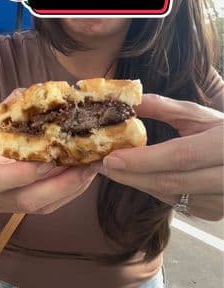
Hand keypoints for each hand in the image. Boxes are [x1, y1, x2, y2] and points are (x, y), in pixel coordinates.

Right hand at [0, 89, 96, 213]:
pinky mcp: (35, 211)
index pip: (13, 176)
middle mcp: (5, 198)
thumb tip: (32, 92)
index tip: (55, 153)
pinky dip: (76, 189)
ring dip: (76, 184)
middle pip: (37, 196)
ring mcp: (21, 208)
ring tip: (95, 164)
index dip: (35, 167)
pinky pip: (58, 204)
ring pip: (51, 202)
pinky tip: (89, 172)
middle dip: (66, 180)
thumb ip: (7, 111)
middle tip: (89, 160)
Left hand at [91, 94, 223, 220]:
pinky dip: (152, 188)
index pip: (181, 156)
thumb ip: (166, 108)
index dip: (144, 159)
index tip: (111, 157)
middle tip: (102, 164)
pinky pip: (174, 203)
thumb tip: (133, 101)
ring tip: (112, 168)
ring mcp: (221, 201)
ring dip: (138, 182)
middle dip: (131, 175)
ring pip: (170, 195)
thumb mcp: (200, 115)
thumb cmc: (223, 132)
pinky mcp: (212, 212)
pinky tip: (137, 176)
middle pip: (171, 182)